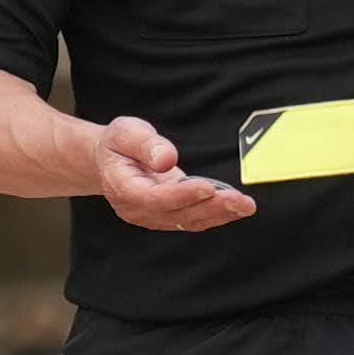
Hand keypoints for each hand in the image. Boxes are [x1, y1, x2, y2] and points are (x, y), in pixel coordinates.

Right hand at [91, 117, 253, 232]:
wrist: (108, 162)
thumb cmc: (118, 145)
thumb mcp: (125, 133)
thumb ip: (146, 144)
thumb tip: (166, 159)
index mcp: (123, 189)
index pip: (155, 198)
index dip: (182, 194)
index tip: (207, 187)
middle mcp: (138, 210)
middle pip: (177, 213)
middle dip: (211, 207)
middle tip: (239, 200)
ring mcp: (153, 217)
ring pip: (189, 221)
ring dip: (220, 214)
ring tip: (245, 205)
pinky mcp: (168, 217)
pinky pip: (194, 220)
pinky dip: (217, 215)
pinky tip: (237, 207)